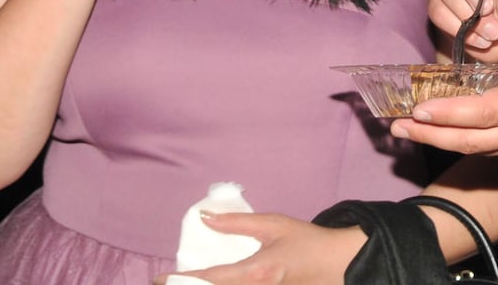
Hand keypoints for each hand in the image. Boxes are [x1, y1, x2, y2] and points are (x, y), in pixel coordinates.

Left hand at [153, 213, 365, 284]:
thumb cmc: (306, 242)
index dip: (183, 279)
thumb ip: (238, 223)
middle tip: (168, 281)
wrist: (337, 264)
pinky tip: (214, 279)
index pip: (210, 278)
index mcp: (255, 273)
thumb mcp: (273, 225)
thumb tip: (206, 218)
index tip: (160, 279)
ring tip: (188, 279)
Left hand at [391, 25, 497, 165]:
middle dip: (431, 135)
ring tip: (414, 131)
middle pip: (471, 140)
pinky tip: (454, 133)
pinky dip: (471, 143)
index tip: (419, 109)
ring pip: (481, 149)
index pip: (481, 113)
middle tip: (397, 127)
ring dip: (445, 141)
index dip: (448, 114)